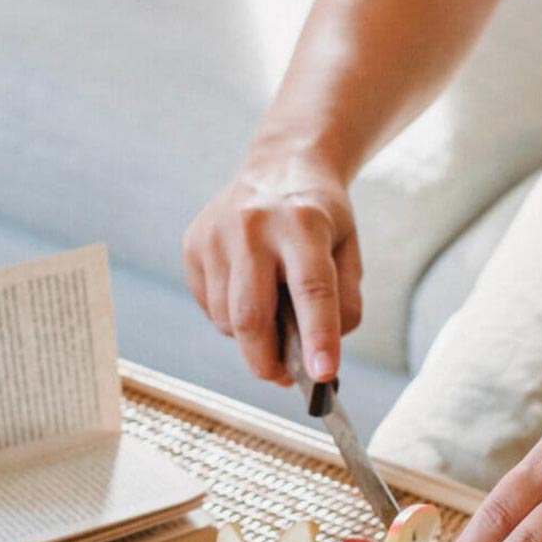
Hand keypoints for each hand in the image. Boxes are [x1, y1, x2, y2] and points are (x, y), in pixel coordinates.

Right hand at [183, 152, 361, 384]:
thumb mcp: (349, 251)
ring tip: (271, 314)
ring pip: (227, 320)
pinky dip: (230, 318)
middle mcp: (254, 225)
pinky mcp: (193, 244)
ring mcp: (216, 234)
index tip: (322, 376)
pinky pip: (210, 307)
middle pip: (251, 316)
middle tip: (284, 377)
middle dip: (266, 361)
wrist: (280, 165)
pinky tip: (248, 291)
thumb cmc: (320, 218)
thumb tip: (319, 359)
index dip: (318, 337)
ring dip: (250, 338)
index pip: (312, 289)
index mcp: (304, 223)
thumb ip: (344, 304)